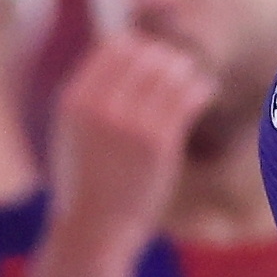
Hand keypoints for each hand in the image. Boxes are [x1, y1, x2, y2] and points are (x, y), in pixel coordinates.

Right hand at [48, 30, 205, 253]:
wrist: (94, 229)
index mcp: (74, 99)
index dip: (138, 47)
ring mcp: (130, 123)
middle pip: (144, 54)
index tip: (152, 55)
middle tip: (179, 66)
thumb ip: (89, 95)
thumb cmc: (84, 181)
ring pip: (169, 71)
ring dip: (185, 71)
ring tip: (193, 78)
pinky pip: (188, 97)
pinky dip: (201, 88)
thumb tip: (117, 51)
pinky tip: (206, 91)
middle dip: (164, 57)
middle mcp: (100, 106)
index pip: (114, 47)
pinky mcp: (159, 142)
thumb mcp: (70, 131)